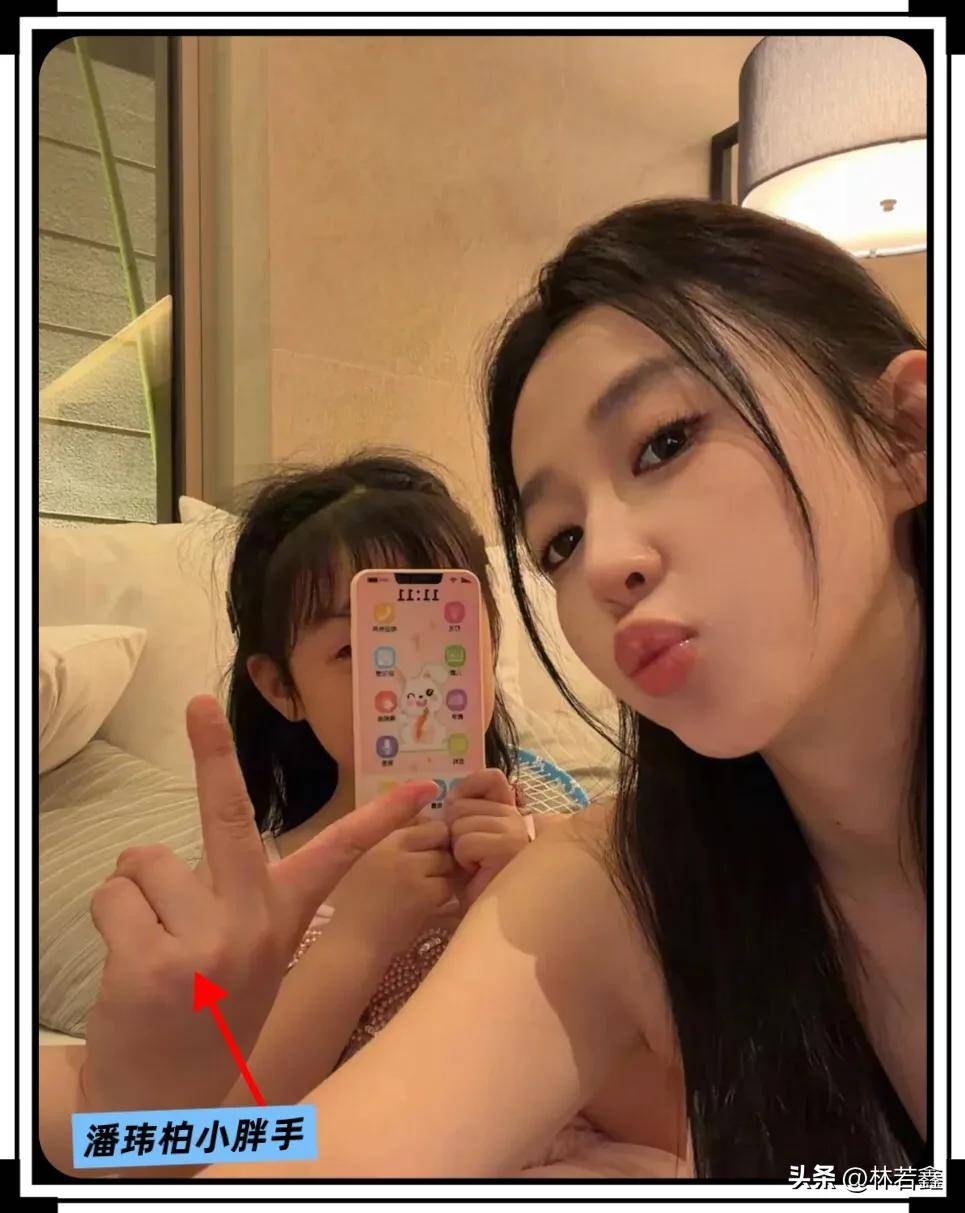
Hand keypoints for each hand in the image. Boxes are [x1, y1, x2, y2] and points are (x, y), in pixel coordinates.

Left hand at [81, 695, 437, 1113]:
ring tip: (152, 942)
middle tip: (195, 704)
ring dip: (135, 891)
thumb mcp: (250, 957)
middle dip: (211, 750)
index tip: (422, 788)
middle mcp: (252, 927)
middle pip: (226, 815)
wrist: (166, 1101)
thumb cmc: (209, 1011)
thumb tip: (205, 842)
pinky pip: (113, 897)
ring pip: (145, 861)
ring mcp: (206, 945)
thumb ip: (243, 896)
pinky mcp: (153, 963)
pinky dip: (111, 919)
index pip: (337, 857)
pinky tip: (130, 966)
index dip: (379, 818)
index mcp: (281, 920)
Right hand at [325, 819, 459, 957]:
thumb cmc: (358, 904)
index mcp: (380, 836)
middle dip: (440, 852)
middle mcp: (395, 846)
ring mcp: (410, 869)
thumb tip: (430, 825)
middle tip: (427, 873)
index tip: (425, 852)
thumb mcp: (367, 861)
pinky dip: (441, 897)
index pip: (425, 820)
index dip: (431, 836)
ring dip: (442, 874)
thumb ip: (393, 842)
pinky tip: (425, 906)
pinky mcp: (423, 894)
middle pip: (440, 835)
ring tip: (423, 890)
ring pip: (446, 861)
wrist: (353, 943)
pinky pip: (447, 886)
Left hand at [441, 768, 530, 907]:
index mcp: (508, 810)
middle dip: (453, 833)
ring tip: (473, 867)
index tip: (459, 816)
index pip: (491, 777)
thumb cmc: (474, 882)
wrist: (486, 919)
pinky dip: (463, 861)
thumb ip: (464, 813)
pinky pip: (466, 842)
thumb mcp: (466, 839)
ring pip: (460, 824)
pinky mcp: (509, 847)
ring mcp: (516, 831)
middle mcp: (517, 817)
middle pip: (461, 805)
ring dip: (457, 850)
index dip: (467, 790)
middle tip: (468, 857)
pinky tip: (477, 873)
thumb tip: (448, 796)